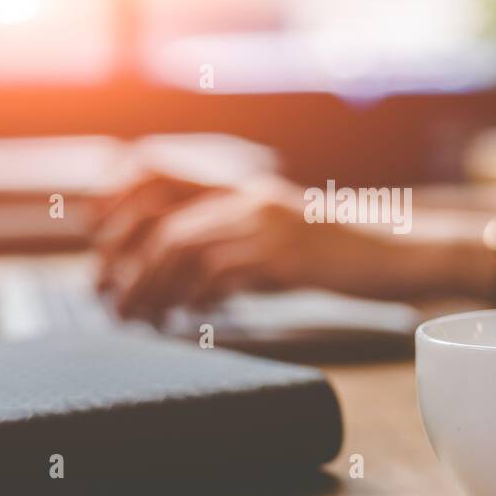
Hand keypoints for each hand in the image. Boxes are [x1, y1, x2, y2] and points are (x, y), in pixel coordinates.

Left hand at [94, 172, 451, 318]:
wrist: (398, 253)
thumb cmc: (342, 255)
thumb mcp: (285, 238)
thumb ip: (241, 244)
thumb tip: (193, 280)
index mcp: (246, 189)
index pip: (163, 178)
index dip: (121, 204)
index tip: (97, 236)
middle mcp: (250, 199)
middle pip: (165, 224)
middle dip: (127, 263)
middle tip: (107, 296)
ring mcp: (267, 225)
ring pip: (183, 249)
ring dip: (151, 287)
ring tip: (136, 316)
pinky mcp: (283, 257)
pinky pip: (219, 274)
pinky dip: (194, 297)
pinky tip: (188, 317)